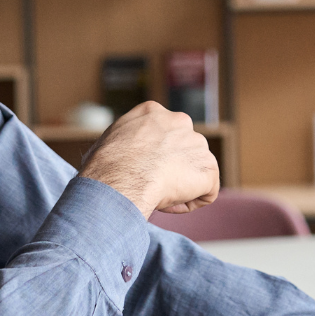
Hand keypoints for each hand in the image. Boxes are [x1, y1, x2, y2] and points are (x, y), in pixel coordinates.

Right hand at [79, 101, 218, 217]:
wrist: (120, 178)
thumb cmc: (105, 165)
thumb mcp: (110, 140)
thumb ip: (126, 141)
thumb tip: (123, 154)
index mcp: (153, 112)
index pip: (162, 134)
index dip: (153, 156)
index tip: (141, 170)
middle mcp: (180, 122)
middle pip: (183, 149)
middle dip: (172, 168)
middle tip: (153, 185)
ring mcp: (197, 144)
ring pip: (195, 170)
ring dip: (181, 186)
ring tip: (157, 196)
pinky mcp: (208, 169)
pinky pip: (205, 192)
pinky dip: (189, 203)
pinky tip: (168, 203)